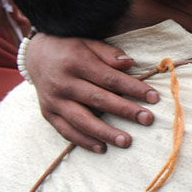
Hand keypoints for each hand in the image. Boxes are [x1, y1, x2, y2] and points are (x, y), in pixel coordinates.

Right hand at [27, 33, 158, 152]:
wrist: (36, 55)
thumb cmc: (71, 49)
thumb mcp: (89, 43)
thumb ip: (109, 54)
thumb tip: (130, 63)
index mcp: (77, 63)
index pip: (110, 79)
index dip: (133, 88)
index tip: (154, 97)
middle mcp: (64, 83)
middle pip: (99, 100)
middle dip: (125, 111)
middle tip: (148, 119)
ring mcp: (54, 101)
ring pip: (82, 120)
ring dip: (105, 132)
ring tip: (126, 141)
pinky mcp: (48, 113)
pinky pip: (66, 131)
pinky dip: (83, 141)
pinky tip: (102, 148)